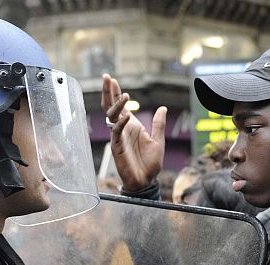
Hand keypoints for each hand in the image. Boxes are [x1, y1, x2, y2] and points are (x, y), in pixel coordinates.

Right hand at [101, 74, 166, 191]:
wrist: (146, 181)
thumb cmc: (150, 164)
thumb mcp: (158, 140)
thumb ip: (159, 124)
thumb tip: (163, 108)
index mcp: (131, 126)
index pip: (120, 106)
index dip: (115, 92)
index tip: (111, 79)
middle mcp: (122, 129)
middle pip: (110, 107)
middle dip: (108, 92)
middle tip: (106, 77)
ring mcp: (118, 137)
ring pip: (111, 117)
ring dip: (116, 105)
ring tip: (124, 95)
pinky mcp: (117, 147)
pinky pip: (116, 132)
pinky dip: (121, 124)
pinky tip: (127, 116)